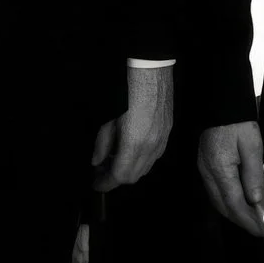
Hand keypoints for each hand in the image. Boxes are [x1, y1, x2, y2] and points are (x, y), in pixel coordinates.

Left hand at [91, 64, 173, 190]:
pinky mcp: (167, 135)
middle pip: (132, 178)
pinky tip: (131, 151)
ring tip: (116, 160)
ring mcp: (161, 142)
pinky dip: (141, 161)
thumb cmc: (129, 96)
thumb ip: (102, 144)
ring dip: (129, 171)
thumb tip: (97, 162)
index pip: (118, 176)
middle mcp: (150, 147)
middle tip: (103, 171)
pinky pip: (154, 158)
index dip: (105, 183)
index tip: (96, 184)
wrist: (152, 78)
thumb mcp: (108, 121)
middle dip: (116, 179)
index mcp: (133, 144)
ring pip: (144, 169)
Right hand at [197, 120, 263, 236]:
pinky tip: (239, 201)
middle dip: (240, 220)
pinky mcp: (204, 165)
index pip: (234, 203)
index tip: (260, 231)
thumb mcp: (252, 144)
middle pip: (222, 206)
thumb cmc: (238, 122)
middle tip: (258, 229)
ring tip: (251, 219)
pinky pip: (215, 191)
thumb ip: (253, 174)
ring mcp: (203, 169)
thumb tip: (255, 201)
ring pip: (217, 200)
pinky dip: (227, 201)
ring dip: (233, 212)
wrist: (220, 101)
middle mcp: (207, 173)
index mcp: (219, 169)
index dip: (247, 220)